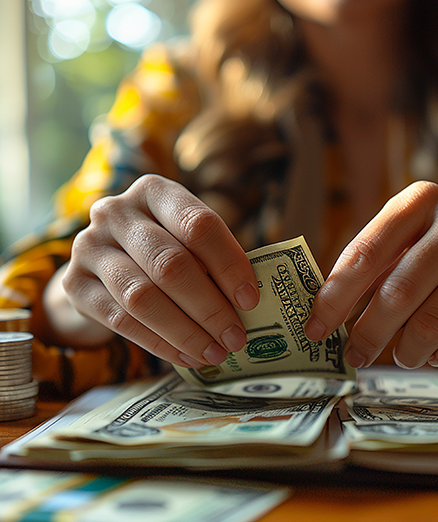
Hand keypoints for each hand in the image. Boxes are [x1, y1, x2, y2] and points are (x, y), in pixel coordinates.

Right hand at [62, 174, 258, 367]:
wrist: (102, 260)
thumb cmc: (161, 247)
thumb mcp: (186, 239)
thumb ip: (213, 260)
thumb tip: (248, 303)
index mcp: (154, 191)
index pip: (198, 224)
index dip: (228, 264)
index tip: (250, 300)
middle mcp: (116, 212)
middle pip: (170, 264)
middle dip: (209, 307)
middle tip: (235, 337)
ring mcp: (89, 246)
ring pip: (143, 297)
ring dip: (186, 332)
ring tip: (215, 353)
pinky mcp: (75, 283)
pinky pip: (122, 321)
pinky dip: (160, 343)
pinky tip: (187, 357)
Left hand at [304, 181, 437, 368]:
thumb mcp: (414, 246)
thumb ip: (376, 270)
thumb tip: (326, 314)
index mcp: (420, 200)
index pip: (366, 252)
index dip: (336, 295)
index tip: (315, 329)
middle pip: (400, 289)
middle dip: (369, 332)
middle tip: (355, 356)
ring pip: (436, 316)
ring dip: (408, 349)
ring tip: (402, 356)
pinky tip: (436, 355)